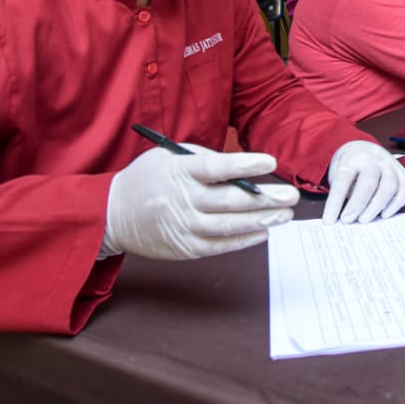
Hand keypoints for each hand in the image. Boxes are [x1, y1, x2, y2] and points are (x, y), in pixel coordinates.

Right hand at [104, 145, 298, 259]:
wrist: (113, 214)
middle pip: (230, 200)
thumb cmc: (146, 179)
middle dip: (266, 199)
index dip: (245, 164)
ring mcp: (184, 226)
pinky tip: (263, 233)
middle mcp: (183, 200)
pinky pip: (220, 245)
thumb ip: (202, 159)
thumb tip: (240, 167)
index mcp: (180, 172)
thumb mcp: (168, 156)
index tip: (271, 162)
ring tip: (284, 216)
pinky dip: (243, 240)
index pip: (217, 167)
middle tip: (291, 196)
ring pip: (229, 226)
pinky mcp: (185, 247)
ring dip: (261, 221)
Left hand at [323, 140, 404, 223]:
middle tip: (347, 220)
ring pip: (389, 186)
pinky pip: (404, 189)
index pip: (343, 180)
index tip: (329, 220)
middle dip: (357, 204)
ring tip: (364, 219)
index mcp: (352, 157)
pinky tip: (384, 215)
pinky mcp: (402, 172)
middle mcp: (373, 158)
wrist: (363, 148)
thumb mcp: (337, 171)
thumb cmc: (349, 165)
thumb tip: (340, 218)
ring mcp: (390, 164)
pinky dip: (395, 204)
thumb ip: (340, 191)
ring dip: (377, 206)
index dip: (335, 202)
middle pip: (368, 182)